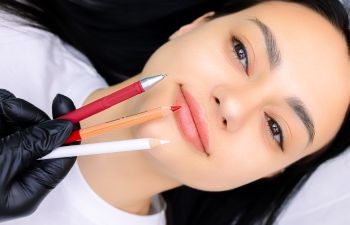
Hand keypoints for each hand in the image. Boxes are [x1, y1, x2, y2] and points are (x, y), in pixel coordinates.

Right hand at [0, 89, 77, 221]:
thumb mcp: (2, 161)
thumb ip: (34, 144)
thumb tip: (64, 129)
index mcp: (26, 190)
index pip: (62, 160)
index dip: (68, 133)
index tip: (65, 106)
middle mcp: (17, 173)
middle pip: (40, 135)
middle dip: (25, 117)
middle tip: (8, 110)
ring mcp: (3, 153)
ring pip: (19, 121)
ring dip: (5, 110)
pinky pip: (1, 115)